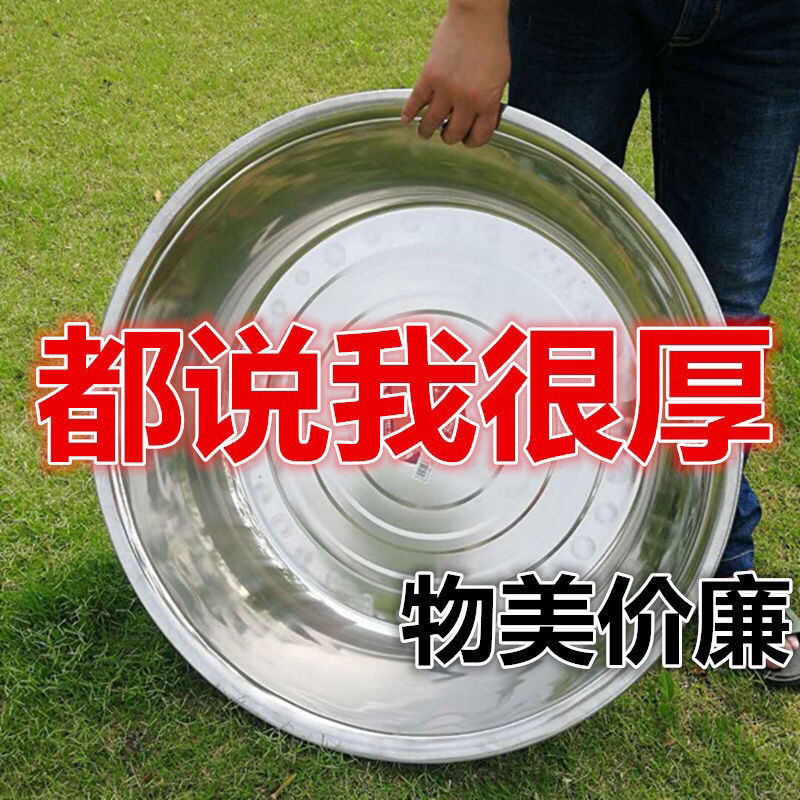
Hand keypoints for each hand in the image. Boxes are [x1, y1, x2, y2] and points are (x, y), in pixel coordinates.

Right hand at [402, 2, 509, 147]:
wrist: (478, 16)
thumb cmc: (491, 43)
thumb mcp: (500, 78)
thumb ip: (490, 101)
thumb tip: (480, 119)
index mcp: (487, 101)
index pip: (479, 136)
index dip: (473, 141)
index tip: (467, 139)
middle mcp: (467, 100)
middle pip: (453, 134)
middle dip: (449, 136)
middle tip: (445, 133)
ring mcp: (446, 89)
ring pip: (431, 123)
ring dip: (427, 131)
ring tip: (425, 132)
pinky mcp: (429, 77)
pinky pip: (415, 102)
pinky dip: (408, 113)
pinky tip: (405, 120)